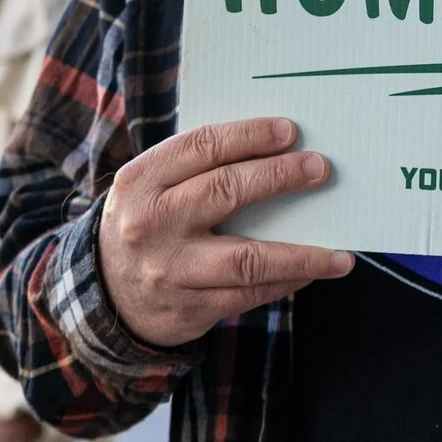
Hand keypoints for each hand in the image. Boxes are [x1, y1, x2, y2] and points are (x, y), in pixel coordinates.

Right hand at [96, 117, 352, 349]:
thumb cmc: (145, 224)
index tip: (290, 131)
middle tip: (321, 169)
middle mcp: (151, 226)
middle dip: (280, 177)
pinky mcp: (187, 310)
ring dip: (301, 254)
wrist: (103, 297)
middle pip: (226, 192)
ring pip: (246, 259)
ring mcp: (170, 272)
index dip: (250, 136)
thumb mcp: (150, 187)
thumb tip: (275, 146)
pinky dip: (285, 282)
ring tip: (338, 252)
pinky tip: (312, 271)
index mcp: (141, 182)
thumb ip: (197, 167)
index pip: (202, 148)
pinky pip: (248, 296)